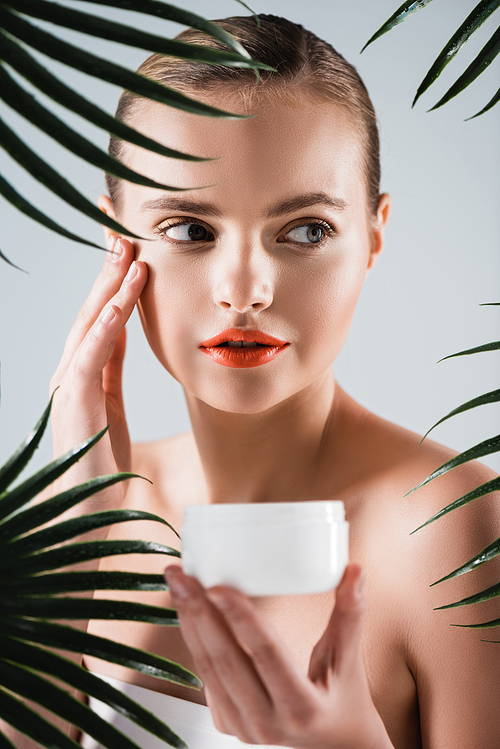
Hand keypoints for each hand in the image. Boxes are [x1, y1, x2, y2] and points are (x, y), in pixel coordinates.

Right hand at [49, 236, 147, 506]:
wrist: (86, 516)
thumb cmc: (99, 463)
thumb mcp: (110, 406)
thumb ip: (111, 370)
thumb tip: (121, 333)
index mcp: (83, 375)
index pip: (100, 319)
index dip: (112, 284)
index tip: (128, 251)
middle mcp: (71, 375)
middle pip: (91, 313)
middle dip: (107, 272)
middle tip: (124, 233)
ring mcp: (69, 388)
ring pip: (89, 326)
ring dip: (108, 288)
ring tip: (127, 253)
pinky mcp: (75, 403)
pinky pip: (92, 355)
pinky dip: (106, 325)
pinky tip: (122, 300)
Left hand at [164, 563, 392, 748]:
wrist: (335, 746)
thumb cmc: (345, 700)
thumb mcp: (349, 661)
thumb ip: (350, 615)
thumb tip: (355, 571)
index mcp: (302, 706)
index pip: (266, 654)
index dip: (240, 618)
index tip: (217, 586)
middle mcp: (268, 722)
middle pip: (225, 660)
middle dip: (198, 612)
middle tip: (181, 576)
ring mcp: (244, 727)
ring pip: (208, 668)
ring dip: (189, 622)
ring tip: (178, 584)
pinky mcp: (229, 724)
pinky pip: (206, 678)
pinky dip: (195, 642)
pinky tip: (188, 611)